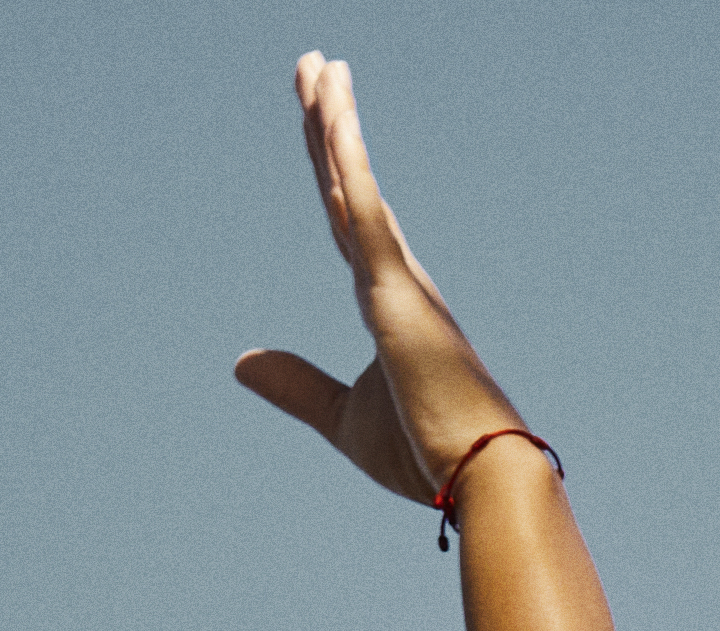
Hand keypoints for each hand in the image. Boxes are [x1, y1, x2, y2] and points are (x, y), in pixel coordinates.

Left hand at [229, 51, 523, 506]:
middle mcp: (397, 277)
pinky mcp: (397, 291)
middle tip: (315, 64)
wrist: (479, 478)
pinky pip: (365, 213)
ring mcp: (399, 279)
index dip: (329, 164)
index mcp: (387, 301)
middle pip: (349, 184)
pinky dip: (349, 165)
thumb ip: (294, 385)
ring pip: (356, 185)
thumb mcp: (341, 416)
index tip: (317, 115)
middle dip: (329, 121)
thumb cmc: (425, 452)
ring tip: (321, 67)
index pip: (346, 217)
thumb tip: (240, 364)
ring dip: (337, 122)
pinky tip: (334, 119)